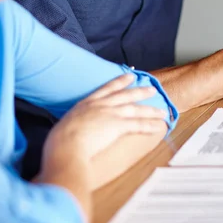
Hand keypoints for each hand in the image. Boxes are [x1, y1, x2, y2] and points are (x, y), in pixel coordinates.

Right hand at [42, 74, 166, 166]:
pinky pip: (138, 125)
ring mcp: (110, 114)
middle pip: (124, 95)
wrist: (66, 146)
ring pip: (135, 109)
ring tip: (162, 110)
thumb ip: (71, 127)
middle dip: (139, 91)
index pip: (106, 89)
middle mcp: (100, 105)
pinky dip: (150, 125)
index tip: (129, 76)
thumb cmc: (60, 142)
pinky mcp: (117, 125)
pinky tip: (160, 126)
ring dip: (150, 110)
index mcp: (86, 104)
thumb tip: (69, 134)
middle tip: (151, 87)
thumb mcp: (63, 128)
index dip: (119, 82)